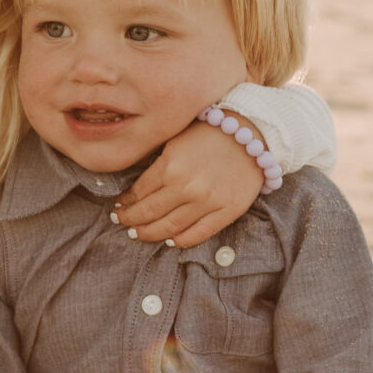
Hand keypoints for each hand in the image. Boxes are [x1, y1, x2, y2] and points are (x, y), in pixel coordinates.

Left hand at [115, 117, 262, 248]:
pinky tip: (169, 239)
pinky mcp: (226, 212)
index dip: (126, 202)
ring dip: (149, 233)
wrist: (252, 134)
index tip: (119, 205)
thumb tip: (137, 188)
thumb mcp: (175, 140)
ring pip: (169, 228)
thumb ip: (158, 164)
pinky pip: (197, 234)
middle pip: (149, 214)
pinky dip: (179, 240)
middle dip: (130, 220)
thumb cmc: (211, 132)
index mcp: (170, 167)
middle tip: (121, 221)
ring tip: (138, 233)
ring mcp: (207, 202)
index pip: (139, 193)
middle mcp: (186, 188)